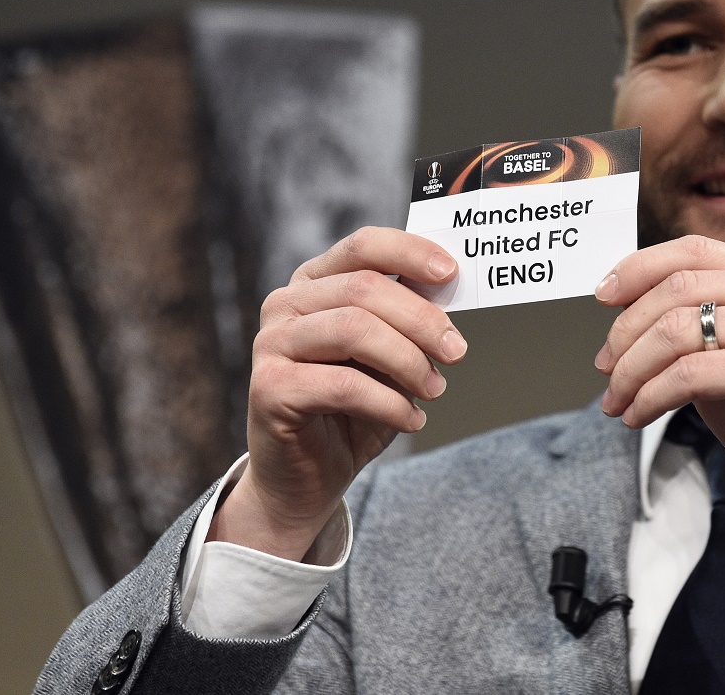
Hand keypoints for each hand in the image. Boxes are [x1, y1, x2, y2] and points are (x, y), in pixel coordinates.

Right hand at [210, 227, 466, 560]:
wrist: (307, 478)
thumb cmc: (352, 411)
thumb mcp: (388, 357)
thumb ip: (407, 320)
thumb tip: (448, 287)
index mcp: (314, 283)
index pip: (362, 247)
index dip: (409, 253)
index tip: (452, 273)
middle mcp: (285, 304)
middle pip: (365, 289)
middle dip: (421, 320)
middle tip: (456, 352)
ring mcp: (271, 343)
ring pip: (354, 330)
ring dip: (408, 361)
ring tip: (434, 390)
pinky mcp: (269, 387)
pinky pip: (343, 385)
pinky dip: (389, 403)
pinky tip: (410, 419)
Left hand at [593, 234, 724, 571]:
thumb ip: (691, 320)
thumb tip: (619, 308)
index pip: (691, 250)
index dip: (638, 268)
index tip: (602, 297)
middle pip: (675, 289)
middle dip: (625, 331)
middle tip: (603, 367)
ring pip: (674, 331)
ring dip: (630, 370)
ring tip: (616, 399)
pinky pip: (685, 374)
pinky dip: (650, 396)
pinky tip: (637, 416)